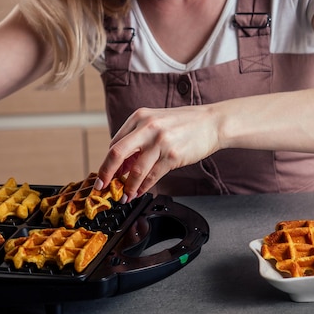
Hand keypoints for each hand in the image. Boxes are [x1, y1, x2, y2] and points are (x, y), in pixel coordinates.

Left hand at [96, 105, 220, 201]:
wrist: (212, 122)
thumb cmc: (185, 123)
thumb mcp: (157, 122)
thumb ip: (138, 139)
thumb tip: (123, 165)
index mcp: (139, 117)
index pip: (115, 142)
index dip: (107, 162)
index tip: (103, 175)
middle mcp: (148, 127)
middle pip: (117, 153)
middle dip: (106, 174)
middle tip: (101, 187)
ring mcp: (160, 141)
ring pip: (136, 170)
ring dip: (128, 187)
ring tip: (125, 196)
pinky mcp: (172, 155)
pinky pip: (153, 175)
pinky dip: (144, 187)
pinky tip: (140, 192)